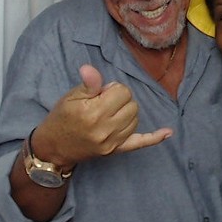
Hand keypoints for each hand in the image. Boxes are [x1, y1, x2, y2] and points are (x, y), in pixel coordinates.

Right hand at [34, 64, 172, 167]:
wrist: (54, 147)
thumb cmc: (61, 119)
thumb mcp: (70, 97)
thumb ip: (88, 84)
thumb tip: (91, 70)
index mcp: (93, 112)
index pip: (121, 91)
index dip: (111, 89)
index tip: (99, 93)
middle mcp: (105, 129)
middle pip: (131, 104)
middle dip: (120, 99)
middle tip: (102, 103)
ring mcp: (112, 142)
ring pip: (135, 118)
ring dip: (126, 112)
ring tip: (108, 114)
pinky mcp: (115, 151)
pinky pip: (140, 143)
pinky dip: (154, 138)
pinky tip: (167, 132)